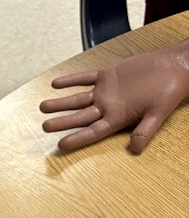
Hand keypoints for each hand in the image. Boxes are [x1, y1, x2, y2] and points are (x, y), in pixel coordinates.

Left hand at [40, 43, 188, 152]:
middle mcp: (109, 107)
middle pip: (80, 117)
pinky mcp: (108, 75)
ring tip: (43, 106)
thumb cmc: (169, 92)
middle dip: (62, 122)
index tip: (60, 145)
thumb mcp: (158, 113)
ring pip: (78, 99)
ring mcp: (106, 92)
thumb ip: (145, 131)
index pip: (93, 132)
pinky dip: (71, 80)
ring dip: (61, 103)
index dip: (77, 139)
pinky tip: (55, 83)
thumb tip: (136, 150)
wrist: (175, 67)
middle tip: (44, 127)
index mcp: (118, 119)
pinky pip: (85, 77)